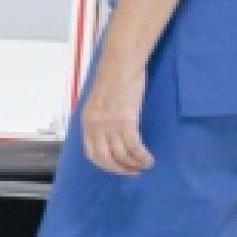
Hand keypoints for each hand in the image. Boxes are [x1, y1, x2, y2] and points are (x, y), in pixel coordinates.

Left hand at [80, 48, 153, 176]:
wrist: (121, 63)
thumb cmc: (113, 78)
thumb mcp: (99, 102)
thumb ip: (101, 118)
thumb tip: (110, 134)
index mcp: (87, 121)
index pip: (92, 153)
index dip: (105, 165)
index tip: (117, 168)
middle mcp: (95, 126)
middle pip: (106, 159)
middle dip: (120, 170)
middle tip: (133, 173)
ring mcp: (110, 124)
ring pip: (121, 155)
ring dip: (134, 164)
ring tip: (145, 165)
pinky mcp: (125, 120)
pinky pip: (134, 147)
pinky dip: (142, 157)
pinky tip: (149, 159)